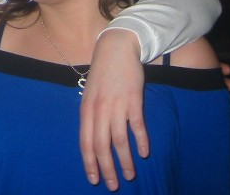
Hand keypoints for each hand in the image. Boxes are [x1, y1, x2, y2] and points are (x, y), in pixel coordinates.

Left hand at [80, 29, 145, 190]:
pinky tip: (144, 153)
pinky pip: (137, 126)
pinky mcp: (134, 99)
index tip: (94, 179)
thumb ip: (91, 116)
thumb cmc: (102, 73)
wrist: (116, 48)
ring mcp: (117, 105)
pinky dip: (141, 141)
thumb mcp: (90, 94)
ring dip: (125, 160)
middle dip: (107, 168)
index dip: (89, 163)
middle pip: (101, 146)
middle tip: (113, 185)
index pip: (85, 143)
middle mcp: (99, 109)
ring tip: (130, 175)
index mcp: (86, 109)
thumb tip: (93, 140)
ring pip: (119, 140)